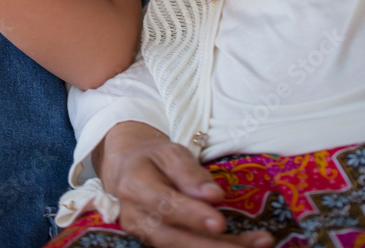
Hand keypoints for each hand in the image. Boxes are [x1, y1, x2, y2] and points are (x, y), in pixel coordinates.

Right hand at [95, 124, 273, 247]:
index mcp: (136, 186)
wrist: (130, 172)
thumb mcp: (170, 152)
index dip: (192, 216)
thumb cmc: (153, 159)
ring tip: (260, 243)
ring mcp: (145, 237)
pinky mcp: (158, 246)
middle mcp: (137, 217)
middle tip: (256, 243)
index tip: (219, 222)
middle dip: (217, 245)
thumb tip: (214, 195)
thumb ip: (189, 173)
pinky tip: (242, 246)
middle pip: (177, 239)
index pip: (165, 205)